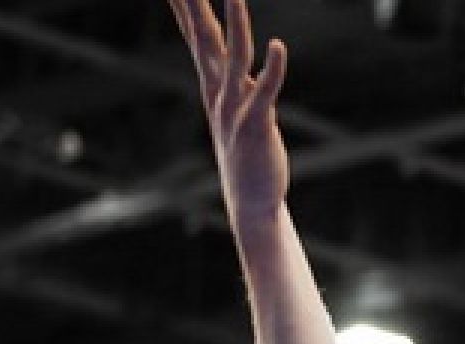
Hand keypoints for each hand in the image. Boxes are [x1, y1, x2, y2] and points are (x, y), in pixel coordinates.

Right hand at [167, 0, 289, 219]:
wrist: (251, 202)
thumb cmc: (247, 157)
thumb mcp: (238, 111)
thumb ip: (240, 84)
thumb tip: (244, 64)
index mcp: (214, 86)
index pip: (197, 37)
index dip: (185, 8)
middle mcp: (219, 92)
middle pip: (203, 38)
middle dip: (193, 5)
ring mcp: (235, 108)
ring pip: (234, 56)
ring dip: (235, 23)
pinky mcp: (256, 125)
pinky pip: (266, 91)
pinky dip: (273, 69)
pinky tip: (279, 46)